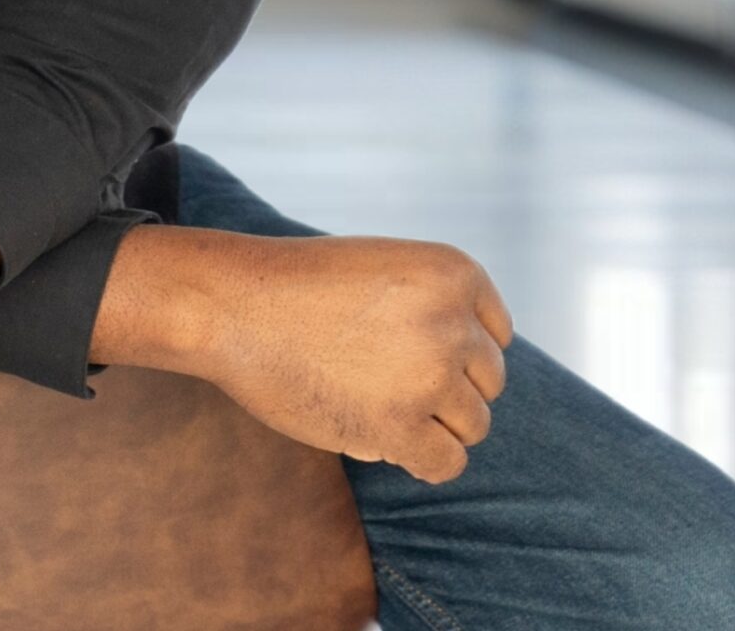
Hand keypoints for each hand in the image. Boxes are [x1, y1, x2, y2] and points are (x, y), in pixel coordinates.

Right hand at [189, 233, 512, 483]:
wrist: (236, 305)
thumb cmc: (304, 289)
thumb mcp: (389, 271)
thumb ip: (439, 310)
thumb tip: (475, 382)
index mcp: (456, 271)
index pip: (498, 335)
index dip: (456, 350)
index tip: (408, 349)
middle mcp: (453, 320)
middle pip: (489, 382)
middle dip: (446, 388)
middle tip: (385, 380)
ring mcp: (430, 374)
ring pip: (474, 425)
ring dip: (433, 425)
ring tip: (377, 405)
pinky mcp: (399, 424)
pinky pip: (446, 463)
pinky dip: (422, 460)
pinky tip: (385, 441)